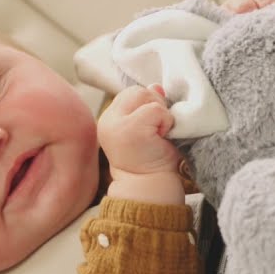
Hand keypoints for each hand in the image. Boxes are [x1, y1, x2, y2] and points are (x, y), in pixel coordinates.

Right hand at [98, 84, 184, 204]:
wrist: (150, 187)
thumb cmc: (151, 161)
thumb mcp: (147, 128)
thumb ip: (146, 106)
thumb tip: (157, 86)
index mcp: (109, 119)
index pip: (130, 93)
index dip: (147, 103)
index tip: (153, 125)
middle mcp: (108, 120)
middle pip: (137, 90)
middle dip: (155, 104)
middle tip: (159, 129)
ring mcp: (117, 124)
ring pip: (147, 95)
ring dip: (162, 113)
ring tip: (160, 134)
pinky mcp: (131, 129)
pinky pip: (157, 109)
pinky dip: (166, 121)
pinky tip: (162, 137)